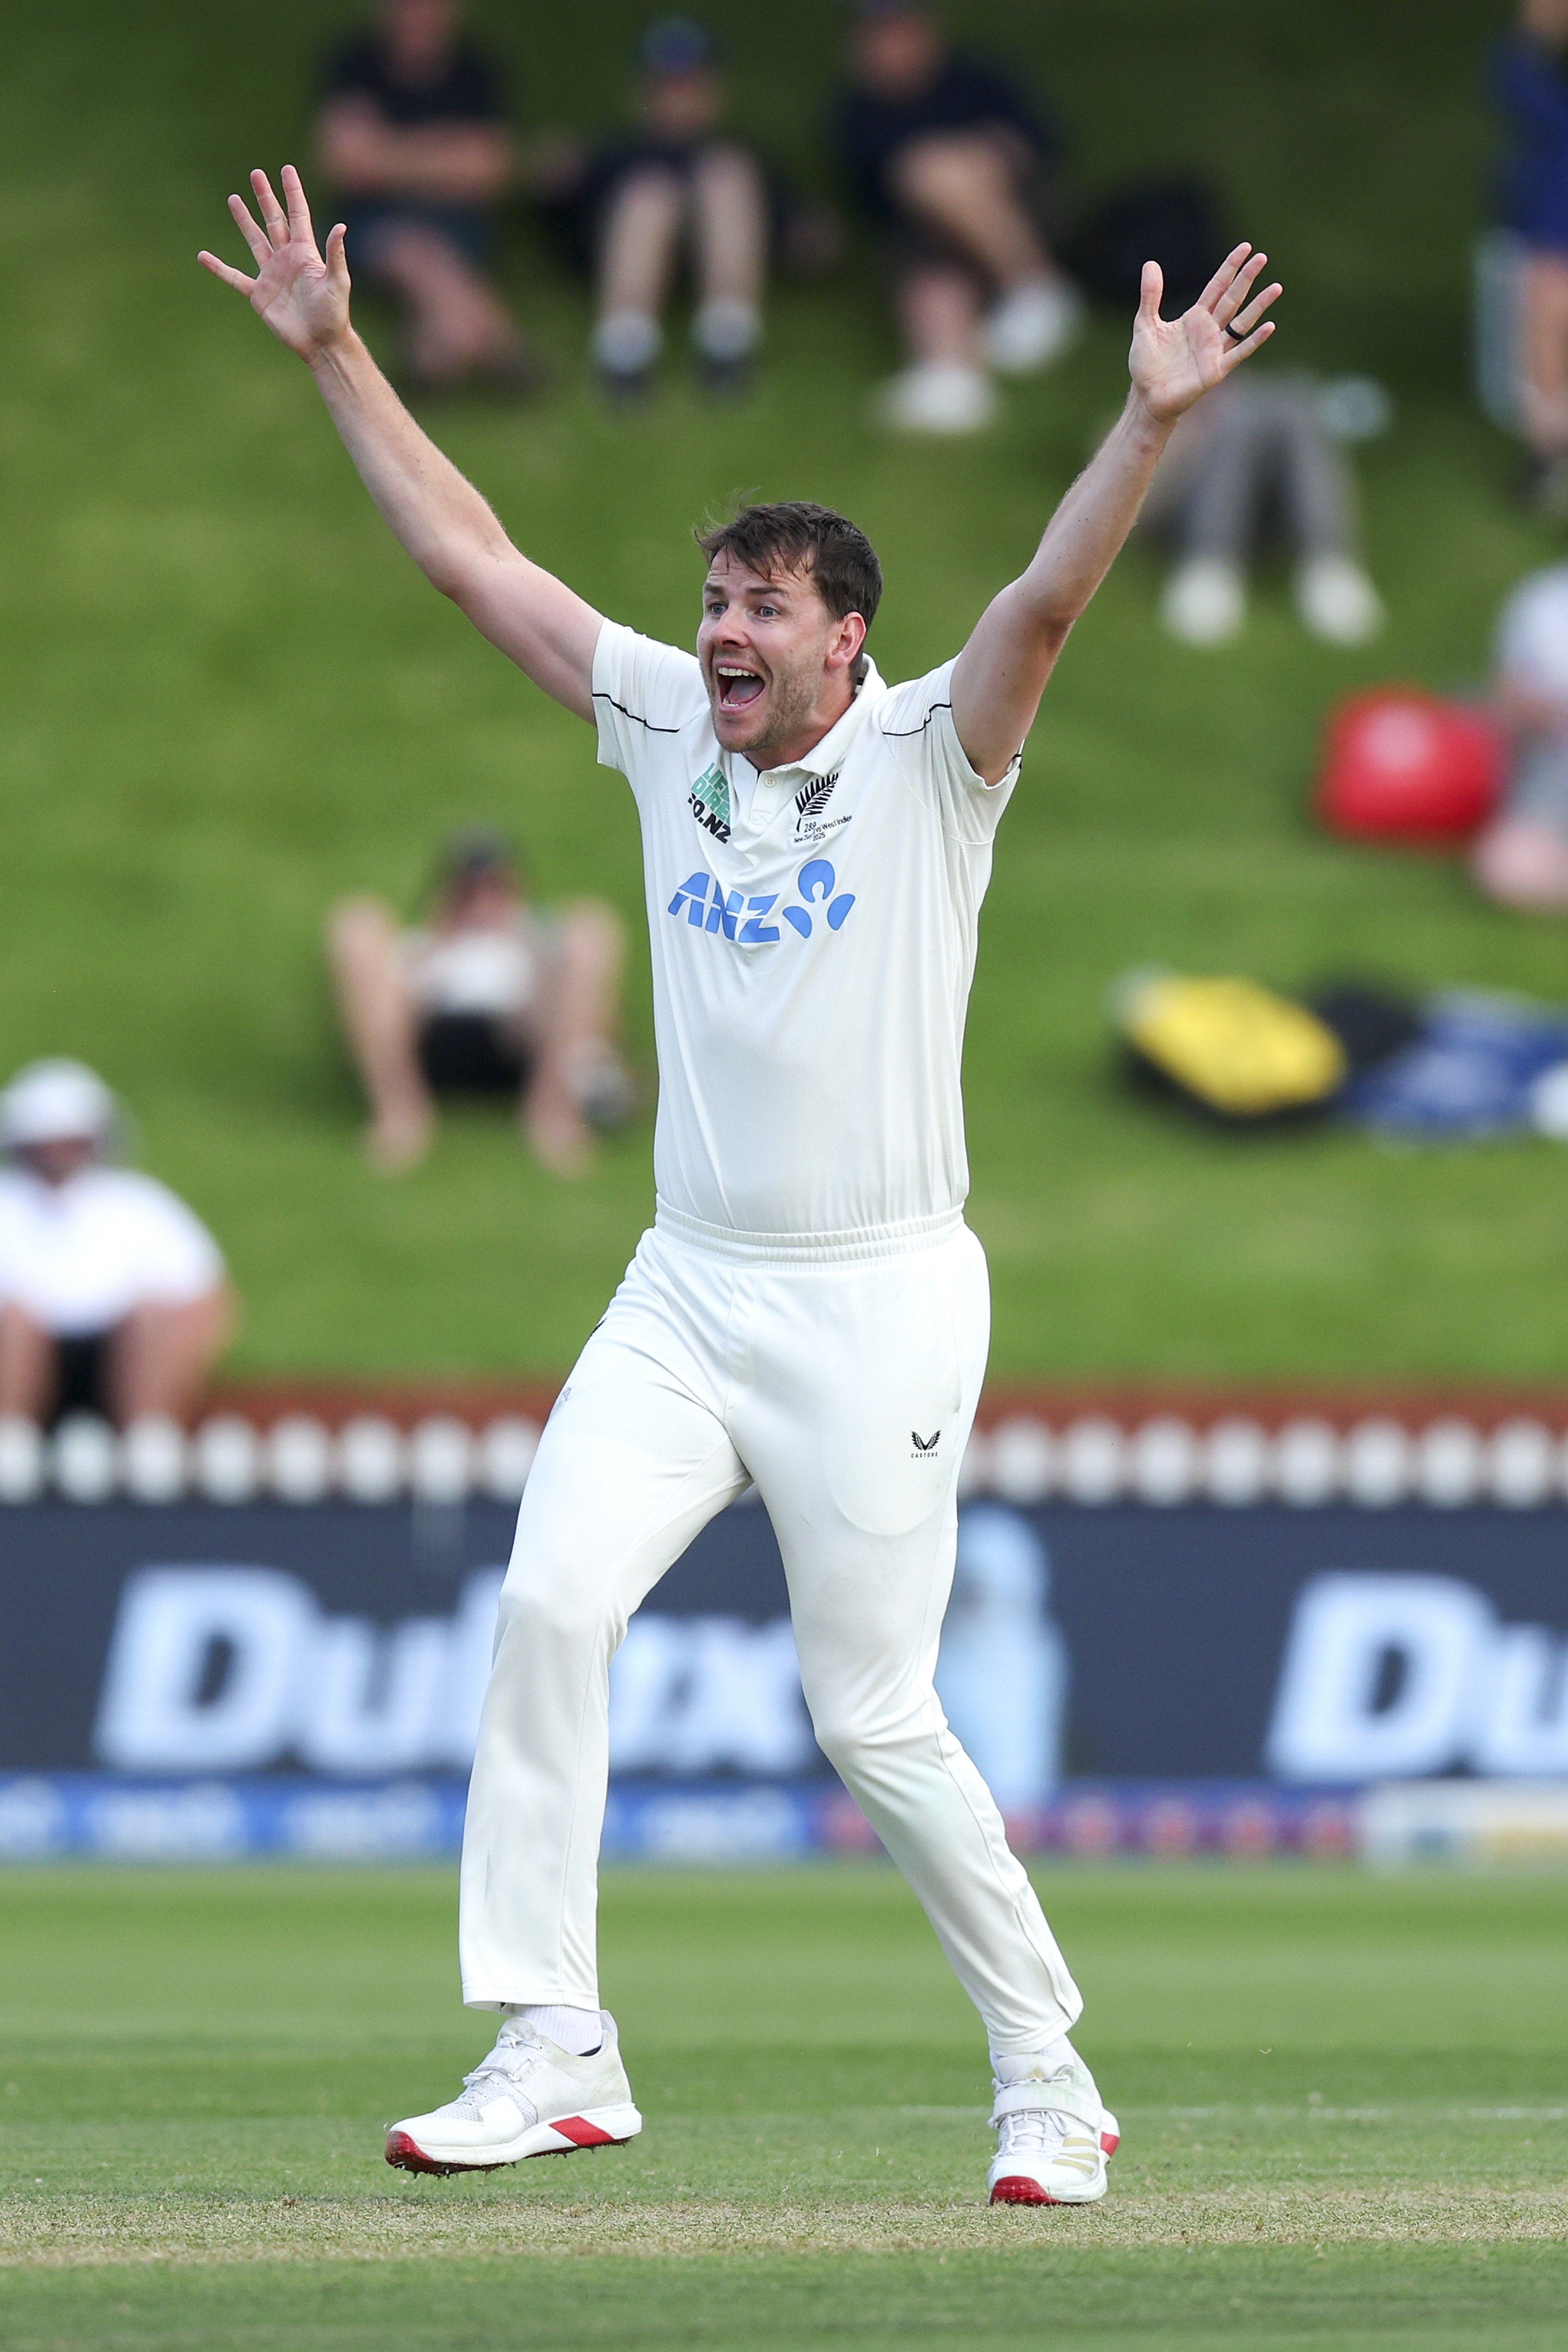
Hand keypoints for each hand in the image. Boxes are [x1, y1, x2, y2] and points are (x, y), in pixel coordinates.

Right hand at [198, 166, 350, 363]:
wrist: (322, 344)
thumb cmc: (334, 314)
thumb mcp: (338, 282)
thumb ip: (335, 254)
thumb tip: (341, 226)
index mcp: (305, 252)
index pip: (298, 215)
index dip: (293, 192)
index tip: (286, 169)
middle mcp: (286, 259)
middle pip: (274, 220)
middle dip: (265, 197)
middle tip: (256, 173)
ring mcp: (271, 275)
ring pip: (255, 240)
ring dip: (244, 220)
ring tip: (234, 198)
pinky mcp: (259, 294)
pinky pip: (235, 277)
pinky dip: (219, 268)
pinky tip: (203, 257)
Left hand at [1130, 244, 1280, 424]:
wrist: (1147, 396)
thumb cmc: (1147, 364)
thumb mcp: (1145, 324)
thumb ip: (1150, 296)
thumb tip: (1150, 264)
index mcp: (1195, 316)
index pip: (1217, 286)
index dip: (1230, 267)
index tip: (1245, 248)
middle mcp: (1209, 330)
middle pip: (1232, 298)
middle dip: (1247, 278)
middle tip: (1262, 257)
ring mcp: (1215, 349)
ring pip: (1241, 322)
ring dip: (1259, 305)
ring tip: (1276, 287)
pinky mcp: (1216, 369)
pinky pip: (1239, 352)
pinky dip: (1254, 340)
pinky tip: (1269, 326)